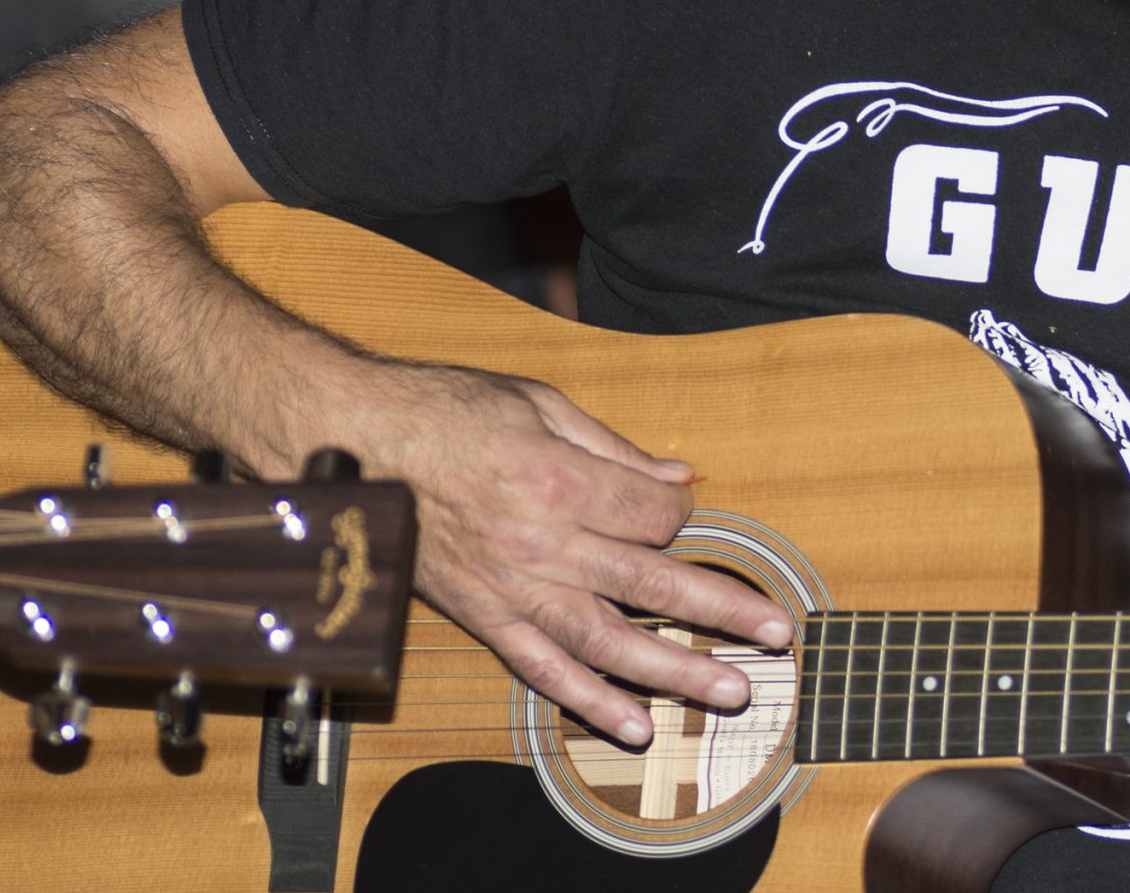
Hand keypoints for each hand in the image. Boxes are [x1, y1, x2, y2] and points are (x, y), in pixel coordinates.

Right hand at [359, 362, 793, 745]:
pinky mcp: (482, 615)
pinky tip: (633, 725)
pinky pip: (542, 668)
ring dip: (675, 670)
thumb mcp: (537, 404)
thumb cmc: (445, 410)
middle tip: (775, 635)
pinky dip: (589, 700)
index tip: (684, 508)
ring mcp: (511, 587)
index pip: (654, 515)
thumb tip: (680, 476)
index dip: (682, 512)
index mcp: (559, 479)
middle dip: (722, 610)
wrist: (354, 443)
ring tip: (729, 690)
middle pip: (651, 584)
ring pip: (608, 640)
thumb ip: (614, 449)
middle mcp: (542, 542)